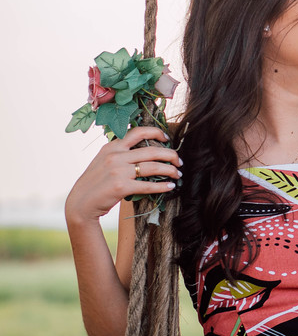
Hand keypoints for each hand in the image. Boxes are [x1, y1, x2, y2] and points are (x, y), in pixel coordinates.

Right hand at [65, 127, 181, 225]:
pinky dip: (162, 186)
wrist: (79, 204)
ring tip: (177, 174)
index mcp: (111, 147)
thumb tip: (144, 150)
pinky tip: (169, 187)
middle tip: (179, 161)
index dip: (156, 132)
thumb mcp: (103, 161)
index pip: (138, 132)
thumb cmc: (95, 183)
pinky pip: (148, 185)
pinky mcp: (121, 187)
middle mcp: (115, 156)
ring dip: (170, 170)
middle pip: (152, 150)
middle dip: (170, 155)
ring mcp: (118, 171)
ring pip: (154, 166)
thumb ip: (120, 153)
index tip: (167, 138)